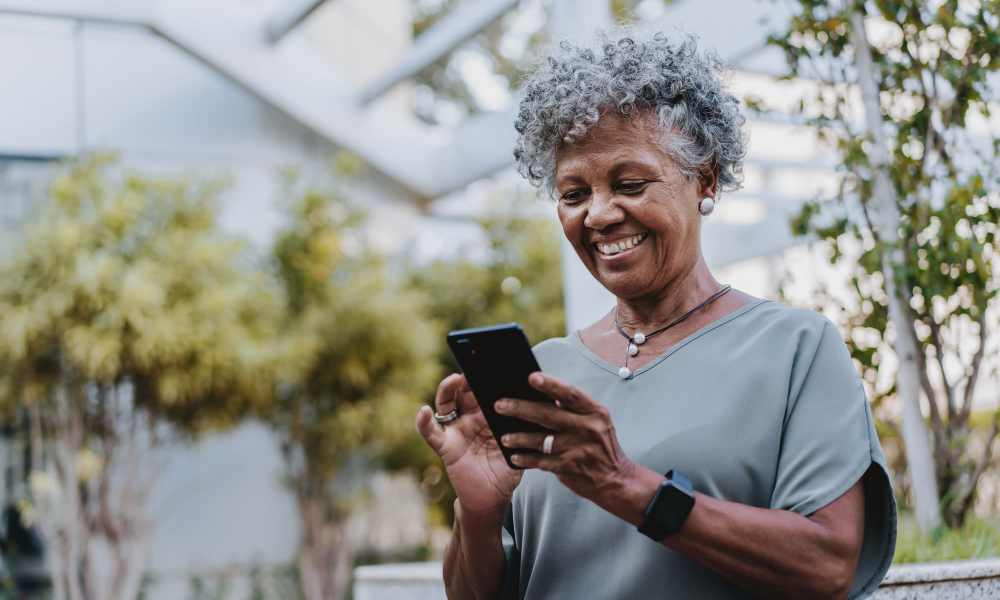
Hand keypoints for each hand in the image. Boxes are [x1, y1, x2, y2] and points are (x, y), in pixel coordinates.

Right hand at [416, 373, 521, 522]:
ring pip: (446, 404)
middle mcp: (469, 418)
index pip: (484, 388)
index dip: (486, 375)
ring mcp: (456, 430)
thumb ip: (524, 425)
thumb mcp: (520, 443)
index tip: (493, 360)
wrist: (493, 498)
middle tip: (474, 365)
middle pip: (464, 390)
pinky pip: (431, 433)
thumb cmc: (508, 468)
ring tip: (453, 381)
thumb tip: (543, 401)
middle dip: (467, 376)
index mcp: (488, 414)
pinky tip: (424, 411)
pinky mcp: (446, 446)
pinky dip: (424, 422)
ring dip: (447, 389)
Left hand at [494, 372, 635, 503]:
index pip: (570, 394)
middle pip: (549, 414)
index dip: (551, 384)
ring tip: (504, 437)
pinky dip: (526, 459)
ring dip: (519, 437)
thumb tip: (539, 394)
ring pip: (541, 440)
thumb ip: (573, 409)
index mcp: (595, 412)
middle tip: (500, 405)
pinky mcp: (570, 467)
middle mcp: (588, 428)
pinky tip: (514, 457)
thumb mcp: (595, 422)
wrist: (616, 480)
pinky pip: (541, 462)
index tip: (531, 377)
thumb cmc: (599, 445)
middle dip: (521, 409)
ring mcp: (579, 448)